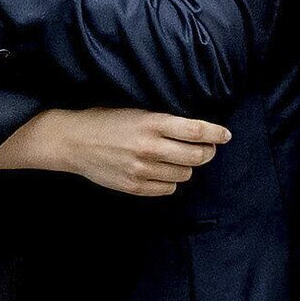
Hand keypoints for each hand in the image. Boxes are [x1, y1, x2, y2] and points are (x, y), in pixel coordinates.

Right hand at [0, 107, 231, 195]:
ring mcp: (143, 170)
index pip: (195, 130)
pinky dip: (170, 181)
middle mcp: (150, 148)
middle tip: (207, 148)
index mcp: (151, 123)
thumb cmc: (104, 120)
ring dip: (186, 167)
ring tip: (178, 159)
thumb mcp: (135, 111)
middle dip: (207, 152)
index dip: (216, 133)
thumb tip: (193, 130)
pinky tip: (162, 172)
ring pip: (185, 175)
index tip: (226, 135)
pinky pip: (168, 189)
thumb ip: (162, 122)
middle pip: (197, 156)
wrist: (74, 141)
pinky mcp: (135, 187)